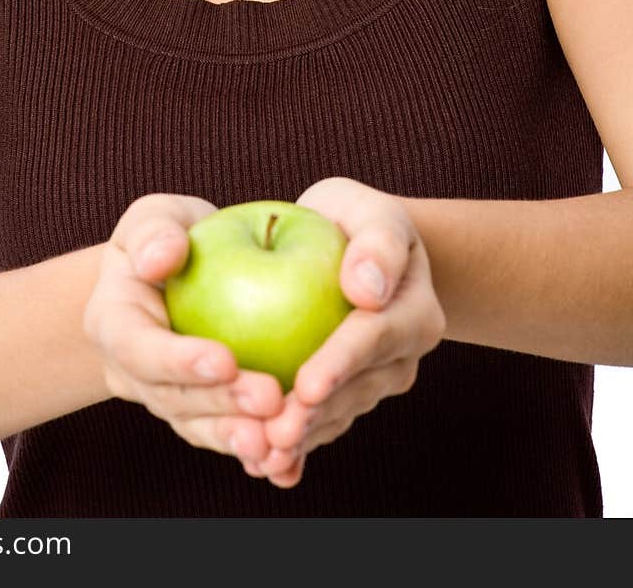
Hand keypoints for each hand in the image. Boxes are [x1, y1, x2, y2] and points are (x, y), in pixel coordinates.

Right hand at [83, 193, 285, 467]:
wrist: (172, 274)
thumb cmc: (166, 236)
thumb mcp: (156, 217)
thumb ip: (156, 230)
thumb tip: (162, 257)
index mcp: (112, 321)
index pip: (139, 347)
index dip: (178, 360)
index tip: (226, 360)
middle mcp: (130, 371)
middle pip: (171, 397)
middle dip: (220, 403)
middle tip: (270, 399)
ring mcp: (163, 397)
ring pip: (197, 426)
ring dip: (237, 435)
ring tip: (279, 438)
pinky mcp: (197, 414)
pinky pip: (222, 435)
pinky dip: (253, 449)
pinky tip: (288, 459)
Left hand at [244, 178, 446, 487]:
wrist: (354, 246)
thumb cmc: (354, 218)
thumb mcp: (368, 209)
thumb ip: (377, 242)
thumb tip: (369, 288)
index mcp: (414, 311)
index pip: (374, 338)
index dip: (340, 363)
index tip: (307, 385)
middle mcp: (402, 355)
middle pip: (357, 389)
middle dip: (317, 415)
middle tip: (276, 434)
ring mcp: (377, 381)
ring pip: (339, 415)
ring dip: (303, 437)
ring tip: (263, 456)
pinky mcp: (349, 397)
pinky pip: (324, 424)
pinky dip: (297, 449)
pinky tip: (265, 469)